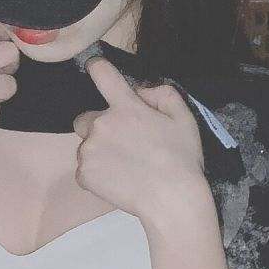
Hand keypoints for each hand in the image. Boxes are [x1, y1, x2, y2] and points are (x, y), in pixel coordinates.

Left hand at [72, 56, 205, 222]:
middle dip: (100, 127)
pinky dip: (97, 174)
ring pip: (86, 146)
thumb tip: (140, 90)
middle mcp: (101, 125)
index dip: (98, 68)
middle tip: (124, 144)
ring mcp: (89, 151)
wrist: (171, 200)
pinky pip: (85, 170)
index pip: (102, 74)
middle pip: (86, 118)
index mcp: (125, 107)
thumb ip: (162, 94)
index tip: (97, 70)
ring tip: (125, 166)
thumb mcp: (184, 118)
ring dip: (99, 152)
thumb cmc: (181, 159)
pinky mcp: (84, 175)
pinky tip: (118, 180)